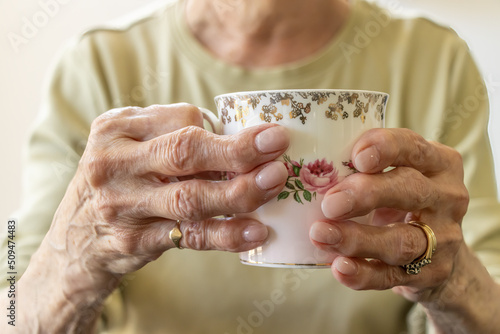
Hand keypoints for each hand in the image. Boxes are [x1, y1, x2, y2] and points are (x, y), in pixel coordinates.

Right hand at [37, 103, 289, 292]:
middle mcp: (114, 163)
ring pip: (189, 197)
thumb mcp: (129, 147)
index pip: (181, 118)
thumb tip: (240, 140)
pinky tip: (255, 231)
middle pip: (183, 152)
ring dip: (238, 191)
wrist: (75, 238)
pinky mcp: (134, 241)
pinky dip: (225, 234)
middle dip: (237, 150)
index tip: (263, 137)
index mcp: (115, 128)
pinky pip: (188, 236)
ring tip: (274, 183)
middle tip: (277, 145)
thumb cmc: (117, 182)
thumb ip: (170, 137)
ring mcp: (122, 204)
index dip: (225, 129)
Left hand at [309, 128, 468, 302]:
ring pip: (401, 240)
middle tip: (330, 203)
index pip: (413, 147)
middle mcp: (446, 198)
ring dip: (357, 239)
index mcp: (437, 163)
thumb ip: (365, 168)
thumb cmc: (403, 201)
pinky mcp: (431, 273)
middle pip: (409, 191)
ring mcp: (442, 239)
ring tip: (321, 234)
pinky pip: (392, 275)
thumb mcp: (397, 175)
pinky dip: (364, 274)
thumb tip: (304, 163)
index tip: (356, 157)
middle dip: (367, 194)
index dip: (386, 148)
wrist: (440, 255)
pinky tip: (340, 267)